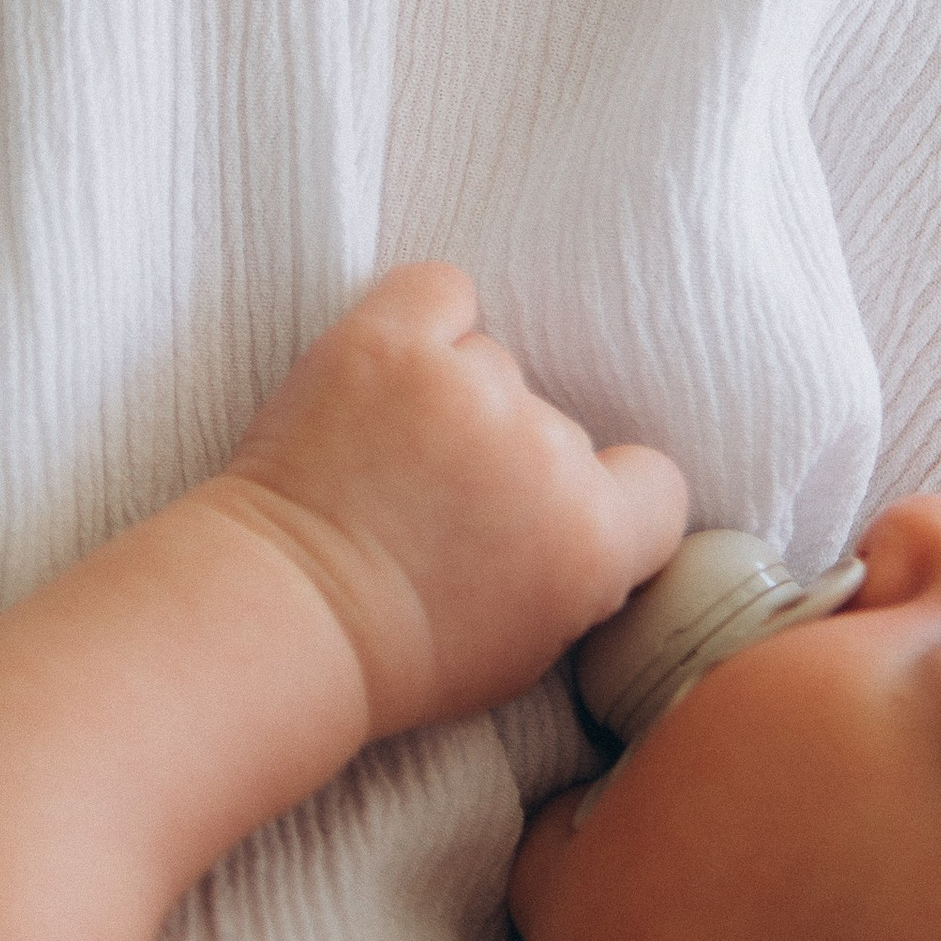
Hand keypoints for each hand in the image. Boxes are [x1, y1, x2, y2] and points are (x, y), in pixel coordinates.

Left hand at [210, 263, 686, 742]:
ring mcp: (468, 389)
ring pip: (492, 362)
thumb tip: (597, 509)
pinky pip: (440, 289)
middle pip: (558, 420)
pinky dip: (422, 317)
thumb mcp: (533, 643)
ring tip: (388, 456)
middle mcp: (545, 454)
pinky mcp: (390, 343)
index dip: (605, 495)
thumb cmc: (400, 652)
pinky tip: (390, 367)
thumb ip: (585, 566)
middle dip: (508, 455)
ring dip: (452, 394)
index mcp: (593, 539)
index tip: (549, 512)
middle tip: (437, 501)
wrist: (284, 620)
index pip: (656, 482)